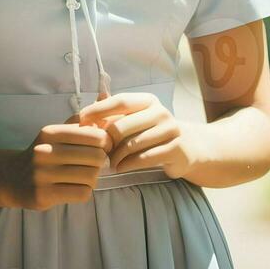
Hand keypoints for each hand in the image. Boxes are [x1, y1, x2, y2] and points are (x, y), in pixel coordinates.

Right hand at [6, 110, 113, 210]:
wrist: (13, 177)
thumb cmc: (44, 152)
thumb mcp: (57, 133)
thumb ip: (81, 120)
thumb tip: (104, 96)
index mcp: (51, 133)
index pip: (94, 135)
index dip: (106, 142)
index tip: (104, 147)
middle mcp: (45, 152)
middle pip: (95, 157)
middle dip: (101, 161)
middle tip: (97, 164)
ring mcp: (42, 175)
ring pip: (90, 176)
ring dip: (94, 178)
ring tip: (87, 176)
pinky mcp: (43, 195)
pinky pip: (81, 193)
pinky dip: (85, 191)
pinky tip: (77, 187)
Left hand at [77, 92, 192, 178]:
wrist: (188, 147)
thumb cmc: (153, 132)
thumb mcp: (136, 118)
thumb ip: (113, 113)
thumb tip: (88, 108)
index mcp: (148, 100)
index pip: (120, 101)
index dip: (99, 109)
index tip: (81, 118)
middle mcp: (161, 112)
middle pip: (123, 126)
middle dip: (107, 140)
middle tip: (98, 150)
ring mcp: (170, 130)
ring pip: (132, 145)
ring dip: (116, 156)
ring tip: (109, 162)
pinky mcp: (175, 149)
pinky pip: (144, 159)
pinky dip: (128, 165)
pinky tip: (120, 168)